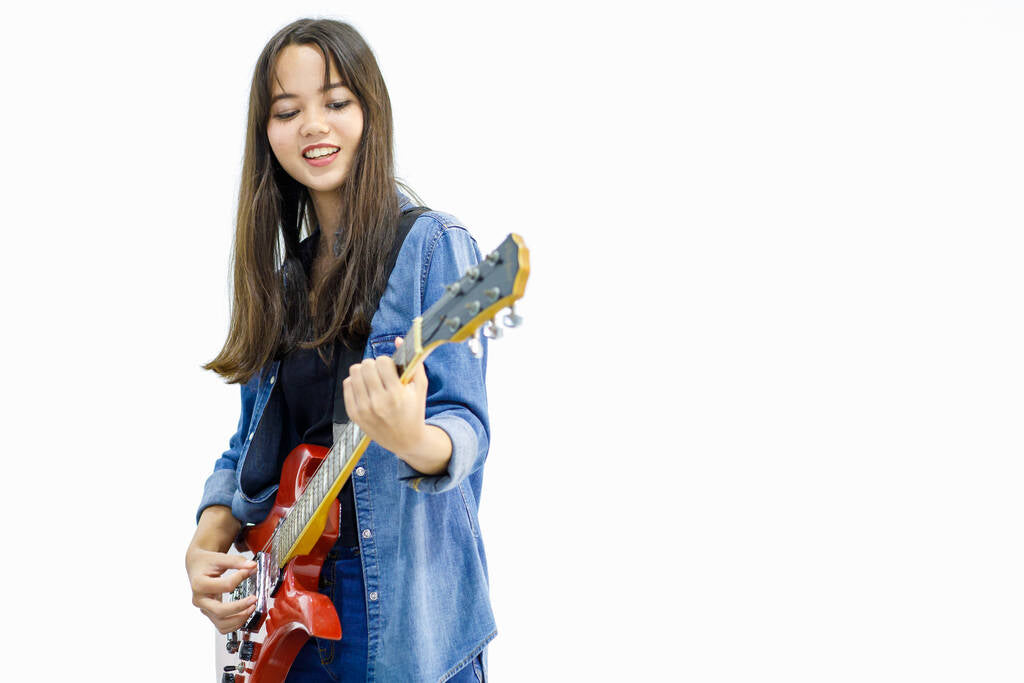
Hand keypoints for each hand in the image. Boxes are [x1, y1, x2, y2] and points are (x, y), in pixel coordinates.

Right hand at [186, 546, 257, 633]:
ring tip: (251, 608)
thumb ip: (236, 561)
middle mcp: (200, 600)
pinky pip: (222, 626)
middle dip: (240, 607)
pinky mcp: (210, 613)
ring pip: (221, 624)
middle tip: (253, 599)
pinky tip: (244, 614)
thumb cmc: (206, 563)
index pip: (225, 586)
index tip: (249, 570)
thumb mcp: (219, 558)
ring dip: (239, 619)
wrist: (197, 566)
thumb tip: (252, 566)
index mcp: (199, 584)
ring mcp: (204, 609)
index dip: (240, 578)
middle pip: (220, 611)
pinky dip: (235, 624)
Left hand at [342, 336, 428, 456]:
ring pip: (354, 373)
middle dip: (374, 364)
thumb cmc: (414, 411)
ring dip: (364, 371)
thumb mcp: (420, 387)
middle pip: (366, 365)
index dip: (387, 362)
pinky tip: (365, 387)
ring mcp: (364, 409)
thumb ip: (413, 362)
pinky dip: (355, 382)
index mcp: (396, 395)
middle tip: (381, 372)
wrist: (406, 440)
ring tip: (372, 378)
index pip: (382, 362)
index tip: (391, 368)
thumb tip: (397, 339)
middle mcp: (378, 402)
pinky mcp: (354, 415)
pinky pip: (347, 385)